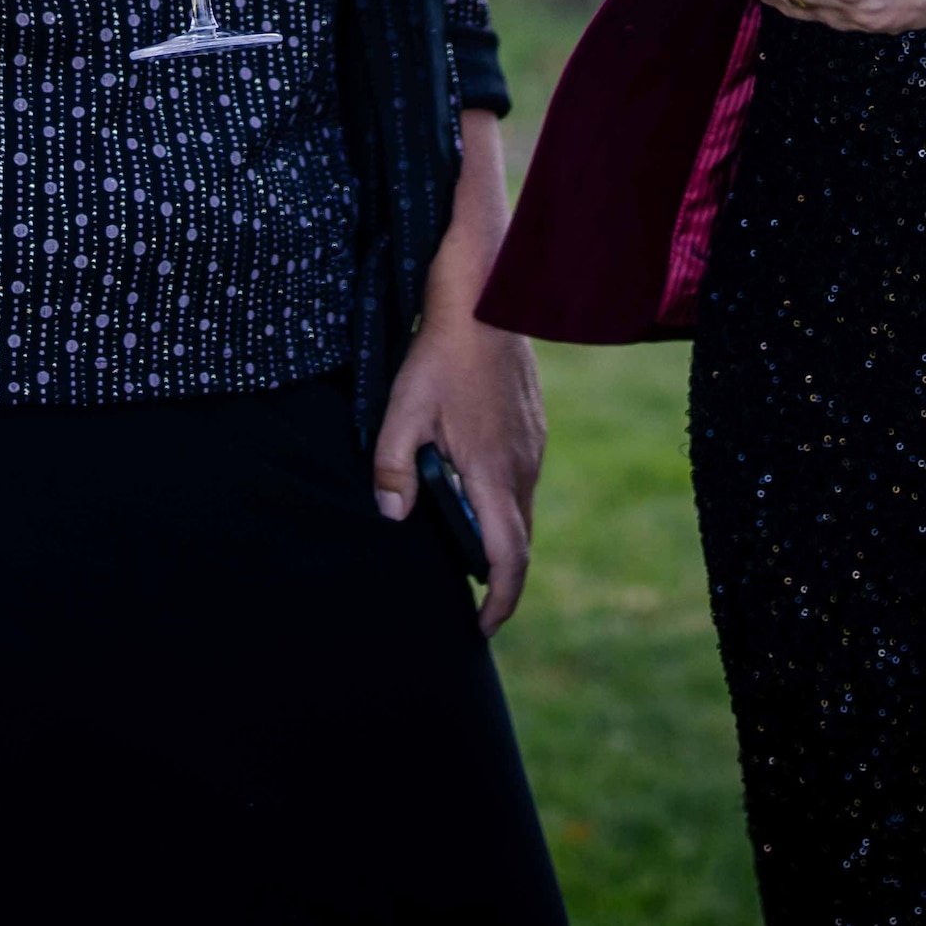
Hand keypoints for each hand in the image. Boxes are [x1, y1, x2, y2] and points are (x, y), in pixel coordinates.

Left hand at [373, 111, 540, 633]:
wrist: (486, 297)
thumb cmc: (440, 354)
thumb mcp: (401, 411)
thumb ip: (394, 469)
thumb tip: (391, 519)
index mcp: (495, 473)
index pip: (509, 561)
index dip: (498, 604)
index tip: (478, 628)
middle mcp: (524, 467)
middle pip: (519, 542)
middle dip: (496, 579)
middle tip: (465, 601)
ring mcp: (534, 446)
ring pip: (522, 510)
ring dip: (498, 538)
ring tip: (461, 549)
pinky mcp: (534, 427)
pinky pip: (522, 481)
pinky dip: (503, 504)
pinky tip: (470, 491)